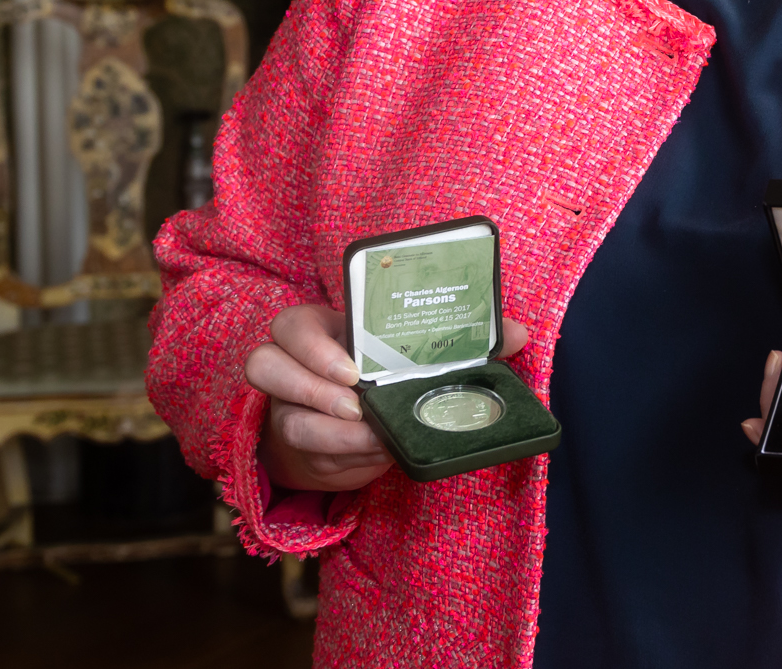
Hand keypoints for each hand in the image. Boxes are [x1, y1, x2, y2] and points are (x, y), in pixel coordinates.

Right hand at [246, 304, 530, 492]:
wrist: (347, 422)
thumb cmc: (380, 373)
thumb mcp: (407, 350)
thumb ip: (458, 339)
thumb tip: (515, 332)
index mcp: (318, 330)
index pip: (292, 324)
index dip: (312, 346)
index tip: (353, 369)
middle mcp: (290, 366)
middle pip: (265, 364)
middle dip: (310, 387)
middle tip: (356, 404)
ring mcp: (286, 409)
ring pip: (284, 418)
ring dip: (328, 431)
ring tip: (369, 434)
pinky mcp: (294, 449)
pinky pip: (306, 455)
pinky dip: (342, 458)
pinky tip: (373, 456)